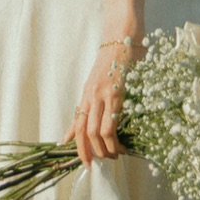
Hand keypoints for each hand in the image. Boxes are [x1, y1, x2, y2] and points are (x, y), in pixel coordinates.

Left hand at [69, 38, 137, 166]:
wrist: (123, 35)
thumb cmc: (117, 59)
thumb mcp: (103, 83)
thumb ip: (94, 103)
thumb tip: (83, 123)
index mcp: (87, 94)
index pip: (76, 125)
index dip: (77, 147)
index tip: (84, 163)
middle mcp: (90, 95)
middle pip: (82, 131)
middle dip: (89, 152)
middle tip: (99, 164)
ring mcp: (101, 93)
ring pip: (94, 130)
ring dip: (102, 148)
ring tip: (112, 157)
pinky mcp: (115, 92)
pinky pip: (109, 121)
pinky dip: (112, 138)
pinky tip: (119, 145)